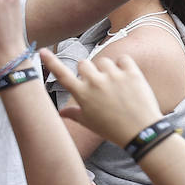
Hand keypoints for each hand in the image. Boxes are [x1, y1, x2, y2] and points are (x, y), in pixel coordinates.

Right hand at [41, 50, 164, 147]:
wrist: (141, 132)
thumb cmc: (112, 129)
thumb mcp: (89, 123)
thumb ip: (73, 114)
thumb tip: (61, 112)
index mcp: (82, 94)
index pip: (61, 75)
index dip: (51, 62)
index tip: (42, 51)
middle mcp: (95, 82)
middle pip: (83, 63)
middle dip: (88, 70)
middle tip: (97, 82)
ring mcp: (114, 76)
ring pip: (104, 61)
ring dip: (107, 69)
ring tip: (115, 83)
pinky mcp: (131, 74)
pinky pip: (123, 59)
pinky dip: (123, 65)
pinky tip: (125, 76)